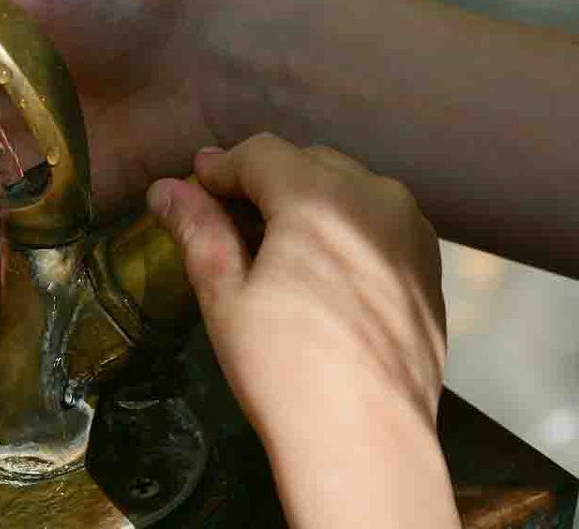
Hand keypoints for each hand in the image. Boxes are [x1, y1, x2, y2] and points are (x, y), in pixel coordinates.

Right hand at [148, 134, 458, 527]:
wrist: (366, 440)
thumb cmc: (284, 367)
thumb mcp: (225, 294)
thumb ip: (198, 229)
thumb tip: (165, 188)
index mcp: (321, 197)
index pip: (261, 155)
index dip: (221, 167)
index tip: (194, 184)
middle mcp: (377, 198)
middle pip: (307, 163)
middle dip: (262, 181)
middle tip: (224, 216)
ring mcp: (411, 231)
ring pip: (348, 188)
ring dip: (305, 200)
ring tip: (271, 243)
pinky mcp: (429, 265)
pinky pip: (378, 221)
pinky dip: (343, 227)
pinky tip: (319, 269)